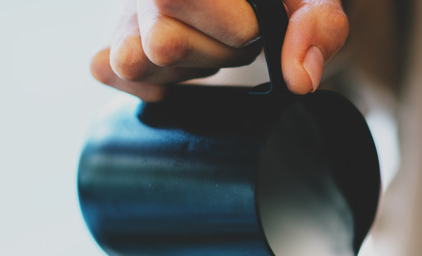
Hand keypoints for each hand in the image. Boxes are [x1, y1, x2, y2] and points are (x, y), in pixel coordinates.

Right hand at [90, 0, 347, 99]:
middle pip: (164, 44)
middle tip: (231, 34)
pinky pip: (104, 68)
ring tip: (203, 43)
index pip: (223, 25)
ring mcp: (125, 9)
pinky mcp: (111, 35)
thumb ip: (316, 25)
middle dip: (214, 53)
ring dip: (182, 67)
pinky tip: (178, 66)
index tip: (253, 20)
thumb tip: (299, 79)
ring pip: (131, 59)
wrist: (256, 1)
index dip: (247, 33)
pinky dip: (146, 81)